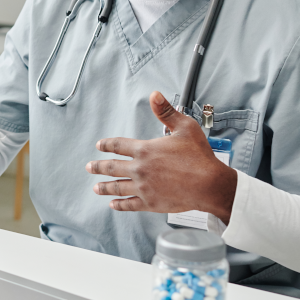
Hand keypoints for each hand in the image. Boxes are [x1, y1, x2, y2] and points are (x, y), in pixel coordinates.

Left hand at [85, 91, 237, 223]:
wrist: (210, 185)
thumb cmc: (200, 157)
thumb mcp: (185, 127)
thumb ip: (167, 111)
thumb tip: (154, 95)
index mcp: (145, 150)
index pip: (119, 145)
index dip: (107, 145)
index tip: (99, 146)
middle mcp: (140, 169)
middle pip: (112, 167)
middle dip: (98, 167)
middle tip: (89, 167)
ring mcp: (143, 187)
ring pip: (117, 187)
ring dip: (104, 187)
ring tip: (96, 188)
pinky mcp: (150, 203)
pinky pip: (129, 205)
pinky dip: (119, 204)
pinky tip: (113, 204)